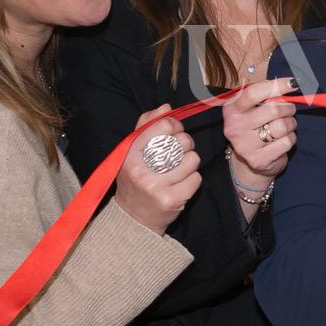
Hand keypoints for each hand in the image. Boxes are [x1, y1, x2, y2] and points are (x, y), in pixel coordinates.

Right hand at [115, 104, 201, 234]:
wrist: (133, 218)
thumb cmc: (136, 179)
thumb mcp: (132, 151)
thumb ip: (146, 126)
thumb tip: (166, 107)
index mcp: (130, 153)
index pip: (163, 125)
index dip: (175, 125)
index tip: (175, 132)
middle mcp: (140, 169)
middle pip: (182, 141)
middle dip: (186, 144)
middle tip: (178, 153)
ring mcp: (155, 186)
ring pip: (192, 160)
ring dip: (190, 163)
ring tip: (179, 170)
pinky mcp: (171, 199)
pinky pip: (196, 178)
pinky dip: (193, 179)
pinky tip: (181, 184)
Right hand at [223, 77, 297, 180]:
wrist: (251, 158)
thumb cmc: (256, 126)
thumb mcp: (253, 107)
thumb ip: (265, 94)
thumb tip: (290, 83)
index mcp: (232, 109)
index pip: (253, 93)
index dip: (276, 86)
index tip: (292, 83)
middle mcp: (235, 127)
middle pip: (272, 110)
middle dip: (288, 108)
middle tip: (289, 110)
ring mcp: (245, 145)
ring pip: (282, 126)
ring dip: (291, 123)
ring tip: (286, 125)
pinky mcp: (258, 160)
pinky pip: (286, 142)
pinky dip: (291, 138)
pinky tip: (283, 139)